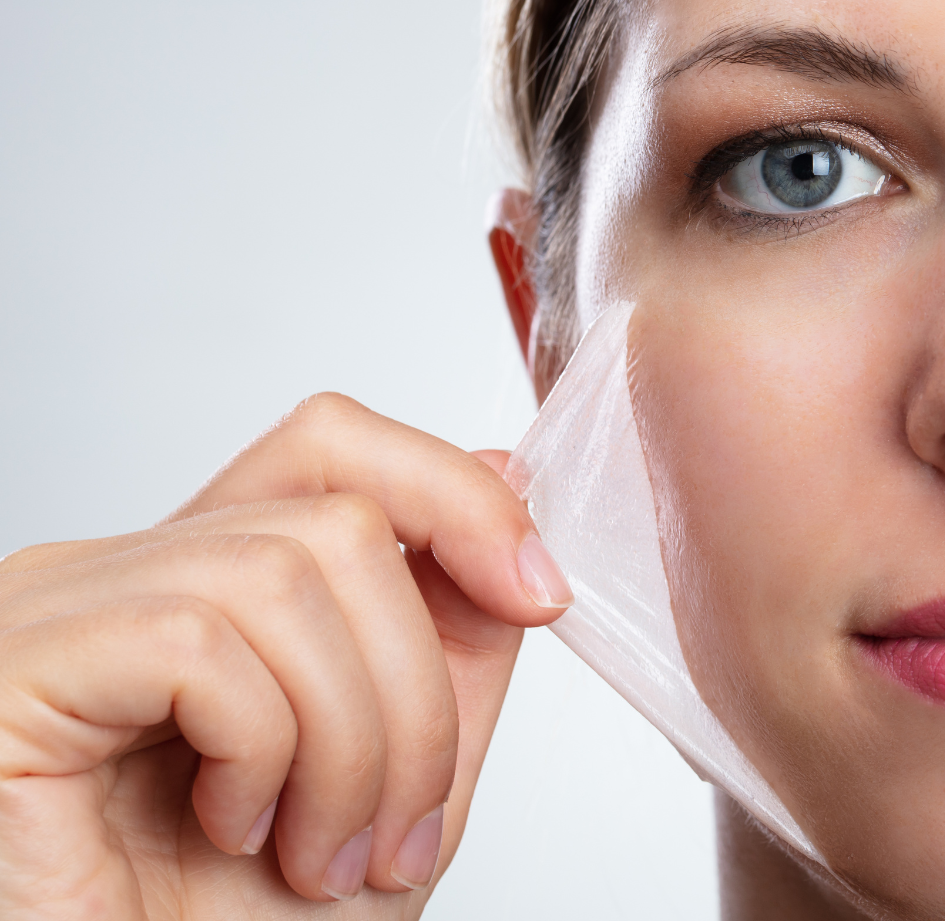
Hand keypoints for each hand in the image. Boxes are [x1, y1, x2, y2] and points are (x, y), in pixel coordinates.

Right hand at [0, 393, 569, 918]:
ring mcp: (56, 613)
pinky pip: (194, 644)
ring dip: (350, 741)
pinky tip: (236, 832)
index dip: (457, 497)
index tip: (540, 597)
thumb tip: (506, 475)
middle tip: (398, 830)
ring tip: (324, 853)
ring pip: (281, 576)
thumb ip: (454, 630)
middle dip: (417, 688)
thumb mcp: (406, 771)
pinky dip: (262, 752)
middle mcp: (120, 577)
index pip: (332, 445)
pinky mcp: (16, 668)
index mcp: (207, 584)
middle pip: (339, 518)